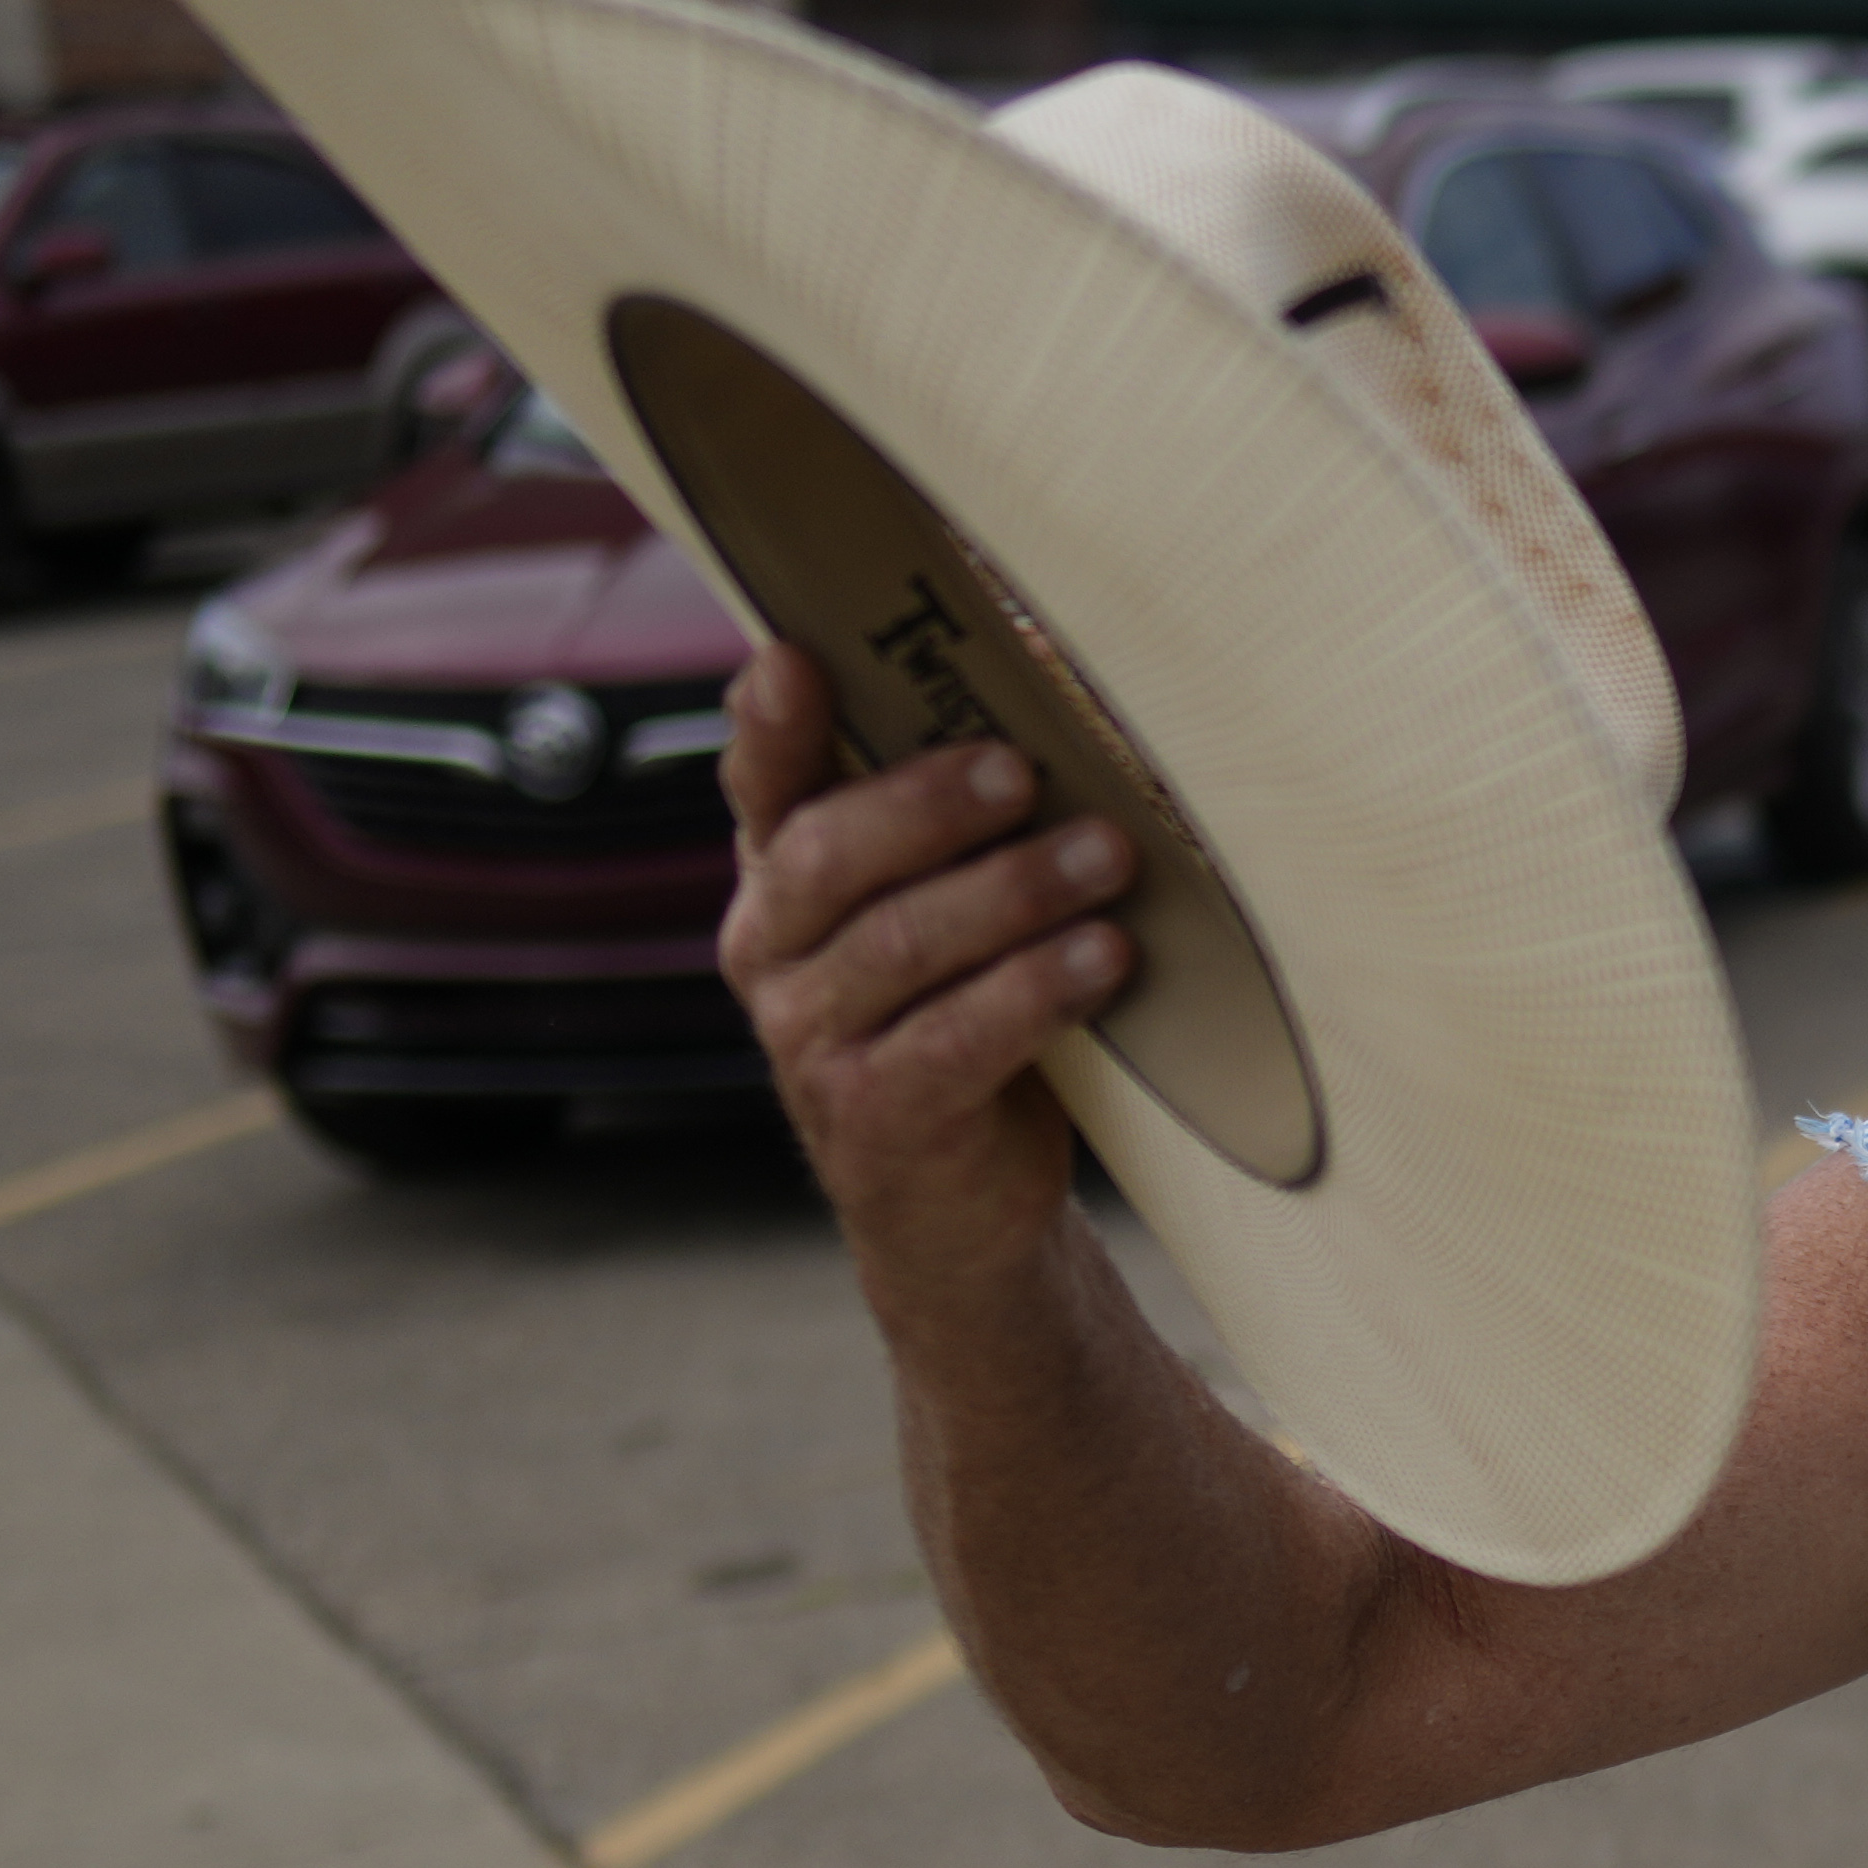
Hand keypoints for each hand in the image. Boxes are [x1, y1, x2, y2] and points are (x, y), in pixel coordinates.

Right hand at [713, 640, 1129, 1298]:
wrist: (961, 1207)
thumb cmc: (962, 1027)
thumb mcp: (939, 924)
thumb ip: (945, 838)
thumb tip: (1039, 717)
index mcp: (782, 886)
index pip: (761, 789)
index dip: (768, 726)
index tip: (797, 659)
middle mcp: (774, 954)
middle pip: (833, 855)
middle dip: (932, 805)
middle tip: (1025, 771)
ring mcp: (810, 1040)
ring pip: (901, 944)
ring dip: (1013, 892)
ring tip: (1107, 858)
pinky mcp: (875, 1118)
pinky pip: (957, 1039)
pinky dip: (1036, 990)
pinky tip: (1104, 959)